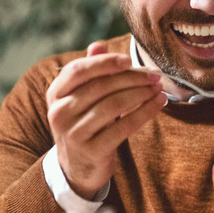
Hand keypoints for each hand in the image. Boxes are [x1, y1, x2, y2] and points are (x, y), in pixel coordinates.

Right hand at [46, 42, 167, 198]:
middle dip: (132, 78)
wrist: (77, 167)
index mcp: (55, 93)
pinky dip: (145, 112)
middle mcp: (59, 112)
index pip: (78, 70)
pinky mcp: (92, 150)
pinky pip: (124, 127)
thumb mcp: (81, 97)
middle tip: (154, 75)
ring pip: (114, 105)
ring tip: (159, 88)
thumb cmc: (84, 122)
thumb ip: (90, 71)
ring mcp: (74, 133)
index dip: (105, 62)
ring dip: (142, 94)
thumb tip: (99, 45)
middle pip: (101, 87)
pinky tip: (158, 104)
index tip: (129, 60)